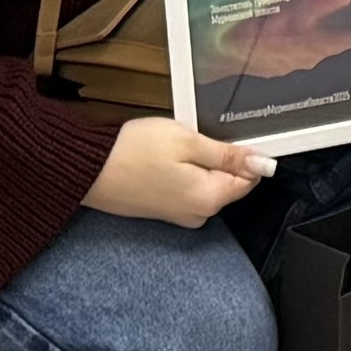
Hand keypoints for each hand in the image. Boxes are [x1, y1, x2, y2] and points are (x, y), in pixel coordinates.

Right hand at [88, 115, 271, 228]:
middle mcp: (198, 214)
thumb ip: (228, 156)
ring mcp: (179, 215)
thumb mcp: (188, 142)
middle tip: (190, 137)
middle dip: (217, 157)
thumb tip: (263, 165)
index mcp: (210, 199)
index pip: (249, 179)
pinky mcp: (163, 209)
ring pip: (206, 182)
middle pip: (227, 181)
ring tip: (171, 147)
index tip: (227, 135)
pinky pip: (186, 187)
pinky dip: (181, 170)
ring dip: (197, 162)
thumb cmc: (134, 152)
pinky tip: (161, 158)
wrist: (87, 170)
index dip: (245, 153)